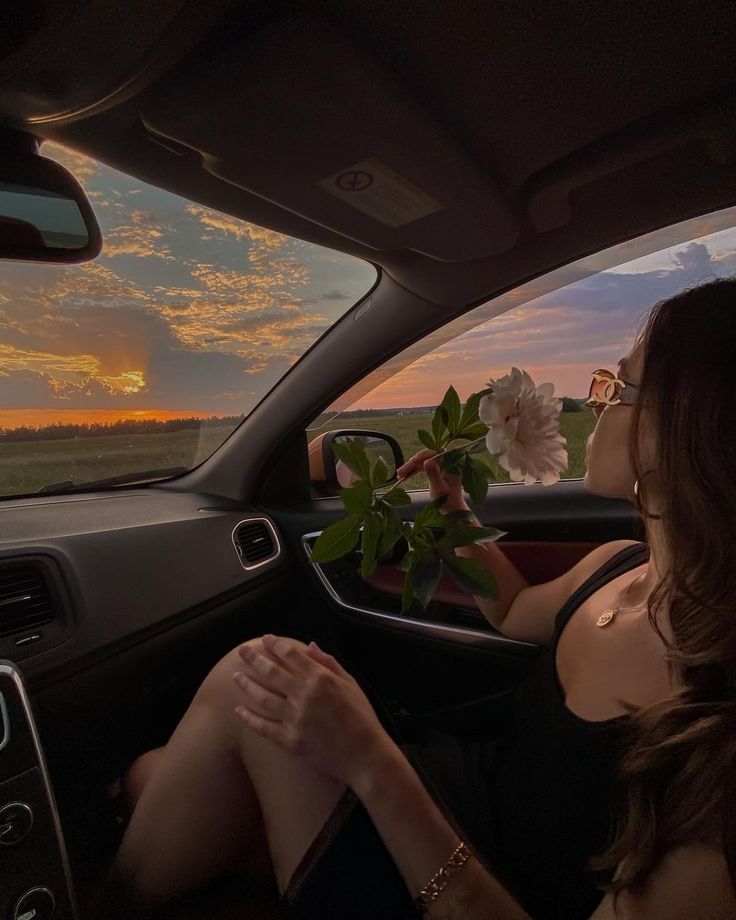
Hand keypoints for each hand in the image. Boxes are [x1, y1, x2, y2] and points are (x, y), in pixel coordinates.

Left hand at [232, 635, 393, 787]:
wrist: (364, 754)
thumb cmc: (361, 716)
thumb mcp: (351, 683)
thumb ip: (329, 663)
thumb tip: (309, 645)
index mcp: (320, 678)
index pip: (292, 655)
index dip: (276, 645)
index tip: (265, 639)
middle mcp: (304, 695)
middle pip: (272, 672)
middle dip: (254, 659)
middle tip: (241, 651)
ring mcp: (295, 718)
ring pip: (263, 698)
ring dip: (247, 685)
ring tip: (236, 677)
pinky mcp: (290, 740)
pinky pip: (264, 727)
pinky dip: (249, 718)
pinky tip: (238, 710)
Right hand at [397, 448, 469, 512]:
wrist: (452, 509)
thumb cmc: (448, 502)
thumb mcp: (440, 489)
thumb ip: (434, 474)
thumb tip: (427, 460)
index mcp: (452, 463)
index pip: (434, 454)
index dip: (420, 457)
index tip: (409, 463)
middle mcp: (448, 461)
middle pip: (427, 456)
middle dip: (413, 463)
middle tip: (400, 472)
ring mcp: (442, 465)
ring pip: (423, 461)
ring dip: (411, 467)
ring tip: (399, 475)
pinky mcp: (436, 469)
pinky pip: (423, 466)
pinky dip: (414, 470)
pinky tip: (405, 475)